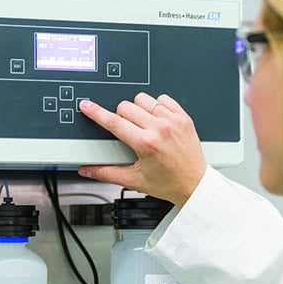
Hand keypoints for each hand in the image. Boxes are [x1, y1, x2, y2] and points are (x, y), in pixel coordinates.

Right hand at [77, 92, 206, 206]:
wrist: (194, 185)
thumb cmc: (168, 184)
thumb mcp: (134, 180)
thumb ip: (106, 173)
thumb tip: (87, 171)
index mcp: (146, 144)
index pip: (114, 122)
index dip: (97, 113)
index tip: (87, 106)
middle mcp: (160, 129)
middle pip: (126, 106)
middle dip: (120, 117)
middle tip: (128, 132)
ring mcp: (173, 121)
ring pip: (143, 99)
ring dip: (138, 109)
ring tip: (143, 125)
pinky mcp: (183, 117)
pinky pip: (163, 99)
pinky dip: (156, 106)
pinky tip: (157, 120)